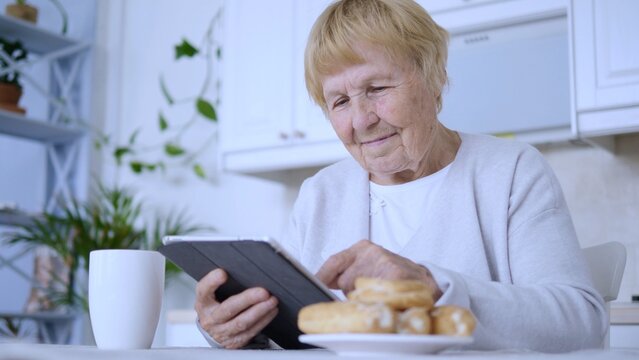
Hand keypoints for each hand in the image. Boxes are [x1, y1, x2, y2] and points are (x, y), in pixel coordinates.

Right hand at [194, 269, 277, 348]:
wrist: (213, 330)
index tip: (222, 273)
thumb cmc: (217, 305)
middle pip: (228, 309)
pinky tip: (271, 310)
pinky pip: (251, 332)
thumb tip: (244, 268)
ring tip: (272, 300)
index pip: (203, 290)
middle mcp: (210, 319)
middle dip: (247, 299)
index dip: (211, 282)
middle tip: (263, 292)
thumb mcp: (213, 294)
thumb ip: (223, 283)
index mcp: (203, 302)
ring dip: (260, 311)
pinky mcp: (234, 342)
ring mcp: (222, 332)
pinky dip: (263, 320)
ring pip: (242, 323)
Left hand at [316, 239, 441, 300]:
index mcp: (361, 249)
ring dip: (363, 299)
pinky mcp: (396, 274)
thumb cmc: (389, 274)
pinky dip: (377, 302)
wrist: (423, 280)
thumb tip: (321, 284)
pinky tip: (385, 299)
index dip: (321, 276)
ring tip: (378, 295)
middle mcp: (371, 252)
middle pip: (344, 281)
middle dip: (349, 293)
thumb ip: (344, 272)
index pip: (333, 261)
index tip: (312, 286)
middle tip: (366, 293)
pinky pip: (375, 296)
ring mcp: (384, 262)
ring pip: (358, 291)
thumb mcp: (366, 266)